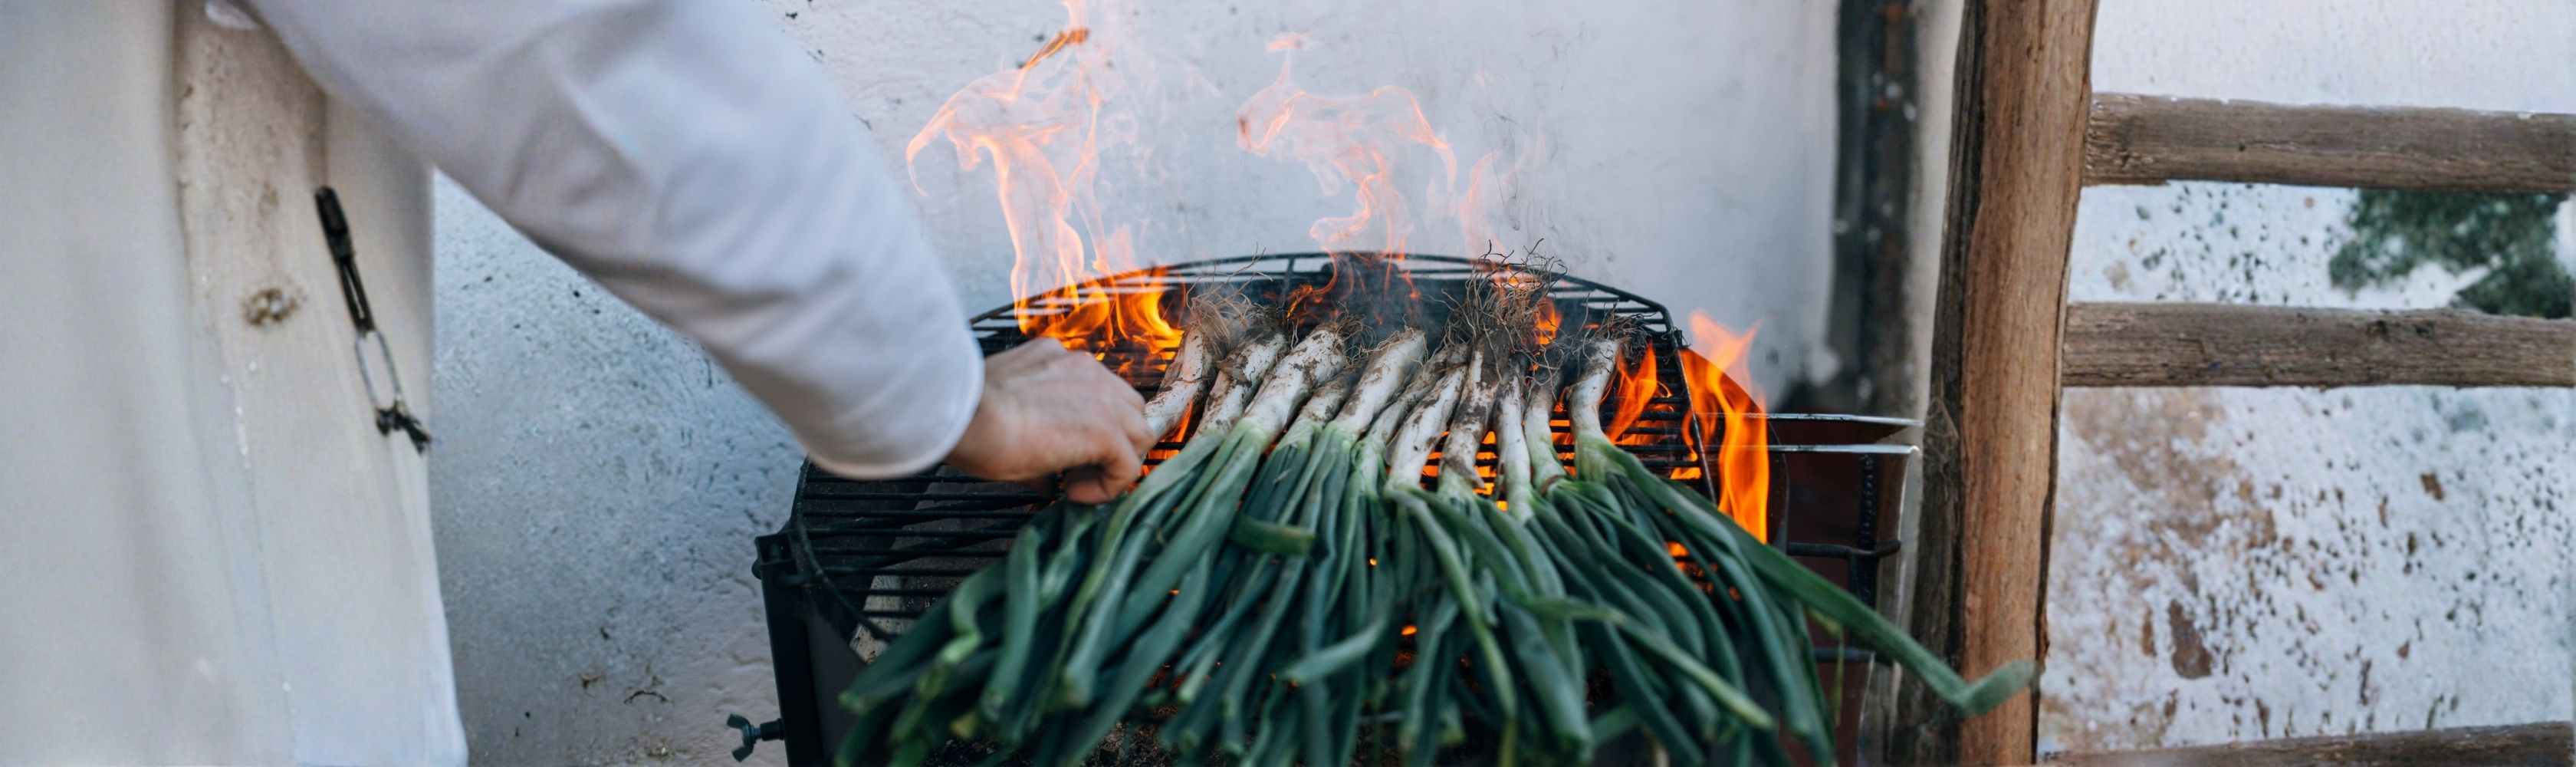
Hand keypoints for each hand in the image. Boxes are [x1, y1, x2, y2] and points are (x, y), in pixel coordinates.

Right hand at [946, 338, 1153, 504]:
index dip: (1089, 427)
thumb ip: (1033, 439)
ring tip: (1077, 482)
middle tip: (1075, 468)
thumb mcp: (1003, 417)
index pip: (1096, 391)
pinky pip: (1129, 465)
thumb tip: (1043, 480)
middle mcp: (1083, 368)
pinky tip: (1072, 493)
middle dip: (1113, 440)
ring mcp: (1100, 394)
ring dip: (1116, 461)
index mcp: (1057, 359)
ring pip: (1139, 432)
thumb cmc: (967, 415)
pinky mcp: (1105, 428)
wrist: (964, 415)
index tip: (1061, 454)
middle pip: (1128, 407)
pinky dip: (1108, 486)